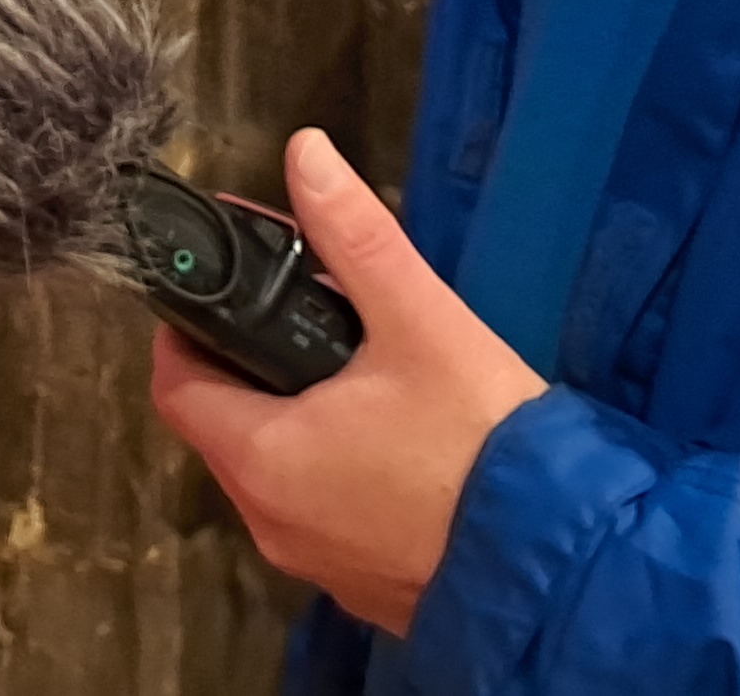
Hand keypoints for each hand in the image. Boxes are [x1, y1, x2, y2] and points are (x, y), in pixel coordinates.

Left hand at [148, 128, 546, 630]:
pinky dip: (334, 473)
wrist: (564, 563)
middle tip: (305, 316)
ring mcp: (314, 561)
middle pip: (223, 427)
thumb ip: (355, 236)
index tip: (220, 292)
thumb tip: (306, 153)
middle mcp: (270, 520)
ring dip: (295, 421)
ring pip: (274, 474)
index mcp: (262, 457)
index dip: (186, 330)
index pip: (175, 386)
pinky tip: (394, 439)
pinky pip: (321, 515)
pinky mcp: (361, 585)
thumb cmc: (485, 444)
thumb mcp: (421, 322)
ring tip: (359, 371)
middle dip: (250, 367)